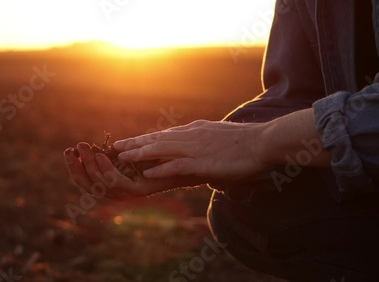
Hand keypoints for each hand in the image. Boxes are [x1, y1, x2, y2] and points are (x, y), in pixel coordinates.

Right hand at [63, 142, 201, 200]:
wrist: (185, 162)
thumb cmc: (158, 154)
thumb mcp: (129, 152)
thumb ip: (111, 154)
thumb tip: (87, 148)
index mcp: (113, 183)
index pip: (86, 181)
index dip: (74, 168)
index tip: (68, 151)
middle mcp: (119, 192)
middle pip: (89, 186)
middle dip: (77, 168)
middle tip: (72, 150)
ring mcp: (129, 193)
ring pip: (101, 185)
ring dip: (91, 166)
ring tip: (85, 149)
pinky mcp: (140, 191)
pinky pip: (118, 184)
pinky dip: (107, 171)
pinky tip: (102, 157)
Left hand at [113, 120, 268, 182]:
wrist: (263, 142)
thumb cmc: (244, 143)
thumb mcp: (217, 137)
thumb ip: (203, 142)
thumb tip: (197, 148)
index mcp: (194, 131)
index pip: (163, 135)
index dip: (143, 139)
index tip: (128, 142)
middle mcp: (190, 136)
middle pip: (156, 139)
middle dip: (134, 143)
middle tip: (115, 147)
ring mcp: (196, 148)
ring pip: (161, 149)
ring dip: (140, 154)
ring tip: (122, 158)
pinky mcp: (203, 162)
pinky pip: (177, 165)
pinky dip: (160, 169)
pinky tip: (147, 174)